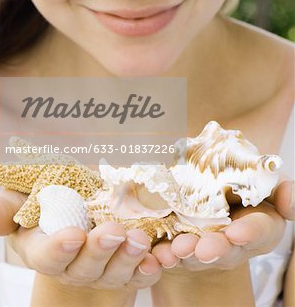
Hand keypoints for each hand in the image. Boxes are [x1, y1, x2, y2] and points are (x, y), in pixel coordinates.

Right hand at [0, 189, 161, 289]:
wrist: (83, 205)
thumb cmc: (49, 199)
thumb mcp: (24, 198)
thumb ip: (7, 206)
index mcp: (44, 249)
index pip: (47, 257)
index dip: (59, 249)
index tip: (73, 234)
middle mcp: (74, 265)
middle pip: (84, 268)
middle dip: (100, 252)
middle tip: (114, 231)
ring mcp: (103, 269)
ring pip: (115, 273)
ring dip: (128, 259)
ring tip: (139, 240)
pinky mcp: (128, 266)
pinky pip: (139, 273)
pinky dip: (149, 267)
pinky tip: (158, 258)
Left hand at [152, 179, 293, 271]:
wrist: (212, 192)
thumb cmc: (244, 185)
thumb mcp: (267, 183)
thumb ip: (281, 189)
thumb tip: (290, 197)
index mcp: (260, 227)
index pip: (258, 232)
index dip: (248, 233)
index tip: (237, 232)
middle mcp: (234, 243)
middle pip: (226, 250)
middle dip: (214, 249)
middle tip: (202, 249)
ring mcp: (206, 245)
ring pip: (196, 254)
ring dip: (186, 254)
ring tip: (176, 250)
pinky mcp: (181, 244)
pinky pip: (172, 252)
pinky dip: (163, 254)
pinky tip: (157, 252)